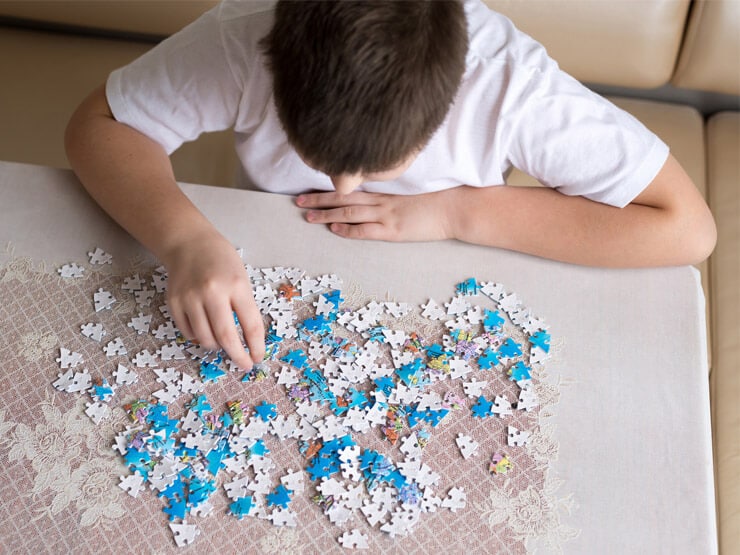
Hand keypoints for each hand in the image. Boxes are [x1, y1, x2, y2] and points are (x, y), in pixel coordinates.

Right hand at [161, 231, 264, 368]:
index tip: (258, 358)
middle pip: (226, 337)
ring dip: (217, 346)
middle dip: (238, 356)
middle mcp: (212, 292)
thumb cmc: (222, 262)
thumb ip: (244, 308)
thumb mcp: (241, 279)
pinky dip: (200, 337)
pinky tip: (205, 329)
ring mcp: (190, 298)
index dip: (256, 346)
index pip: (250, 325)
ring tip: (223, 341)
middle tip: (243, 364)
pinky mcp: (174, 302)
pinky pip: (189, 332)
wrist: (189, 243)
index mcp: (236, 285)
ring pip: (205, 339)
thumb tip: (248, 342)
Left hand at [295, 189, 456, 241]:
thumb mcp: (411, 198)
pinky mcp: (395, 230)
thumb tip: (376, 204)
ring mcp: (387, 215)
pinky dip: (349, 229)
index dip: (330, 191)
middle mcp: (382, 202)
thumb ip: (392, 201)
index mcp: (386, 194)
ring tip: (307, 216)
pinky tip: (334, 228)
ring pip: (350, 212)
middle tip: (298, 200)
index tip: (312, 190)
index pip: (352, 191)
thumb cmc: (438, 203)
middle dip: (319, 200)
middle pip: (344, 199)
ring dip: (327, 214)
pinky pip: (367, 230)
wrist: (456, 208)